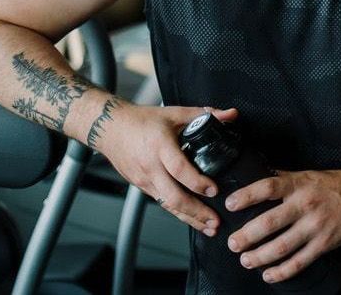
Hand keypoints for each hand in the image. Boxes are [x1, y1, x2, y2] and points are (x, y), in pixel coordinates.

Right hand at [96, 104, 238, 236]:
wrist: (110, 128)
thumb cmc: (141, 120)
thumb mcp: (174, 113)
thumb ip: (204, 114)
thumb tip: (231, 115)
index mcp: (160, 146)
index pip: (179, 169)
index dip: (197, 182)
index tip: (214, 190)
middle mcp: (151, 166)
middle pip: (172, 196)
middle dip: (196, 212)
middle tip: (215, 220)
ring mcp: (144, 179)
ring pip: (167, 205)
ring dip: (189, 218)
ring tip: (209, 227)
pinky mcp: (141, 186)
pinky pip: (161, 202)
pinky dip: (177, 212)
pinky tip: (191, 219)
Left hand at [224, 168, 340, 283]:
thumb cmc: (334, 184)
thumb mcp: (307, 175)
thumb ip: (283, 178)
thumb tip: (256, 176)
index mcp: (299, 184)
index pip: (267, 188)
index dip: (246, 196)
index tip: (229, 205)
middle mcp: (305, 205)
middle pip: (270, 222)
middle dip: (247, 236)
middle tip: (233, 244)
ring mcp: (315, 226)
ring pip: (282, 246)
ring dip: (260, 257)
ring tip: (246, 260)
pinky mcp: (325, 243)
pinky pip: (299, 262)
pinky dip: (282, 272)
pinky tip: (269, 274)